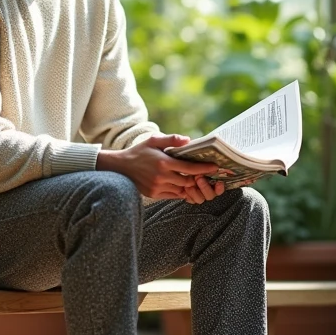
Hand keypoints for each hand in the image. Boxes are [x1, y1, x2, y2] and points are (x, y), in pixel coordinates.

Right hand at [96, 134, 222, 200]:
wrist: (120, 168)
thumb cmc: (139, 152)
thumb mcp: (154, 140)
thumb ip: (171, 139)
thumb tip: (188, 140)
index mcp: (163, 162)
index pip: (190, 168)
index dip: (204, 168)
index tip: (215, 167)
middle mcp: (162, 177)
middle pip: (189, 181)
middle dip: (199, 178)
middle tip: (208, 174)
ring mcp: (158, 187)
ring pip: (182, 189)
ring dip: (190, 186)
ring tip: (198, 180)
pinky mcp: (154, 194)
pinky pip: (173, 195)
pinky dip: (180, 191)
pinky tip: (183, 184)